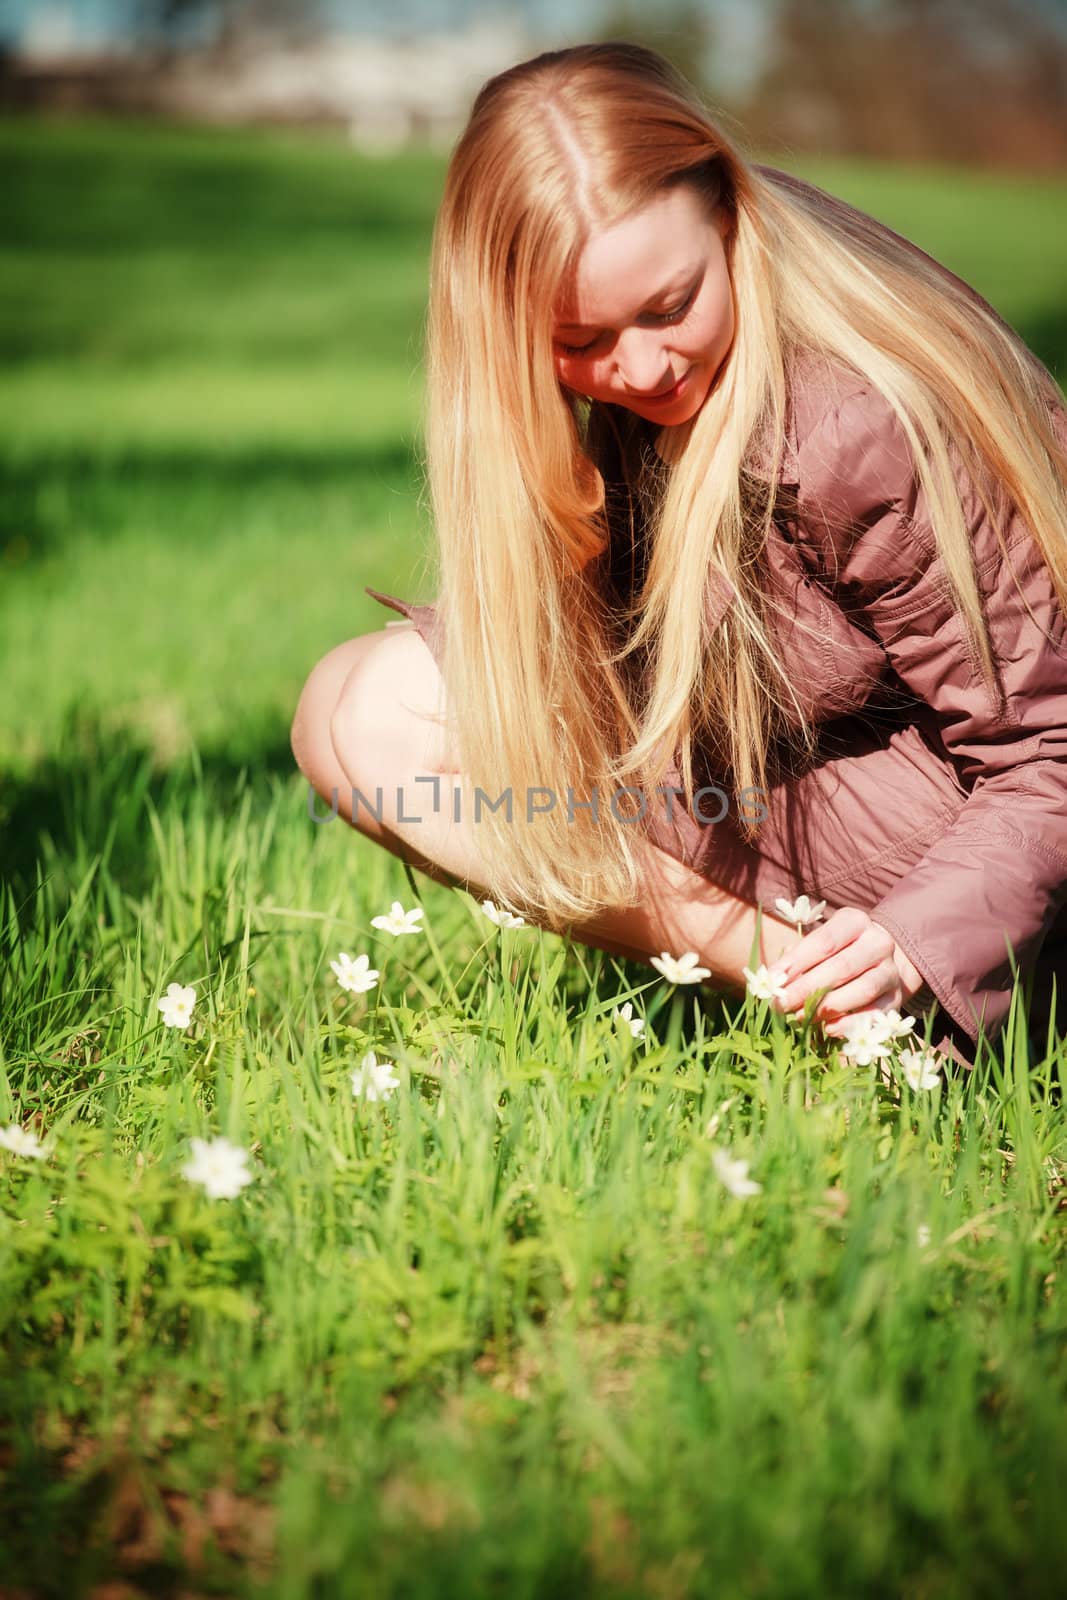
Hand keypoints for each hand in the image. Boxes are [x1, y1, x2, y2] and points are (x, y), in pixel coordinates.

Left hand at [765, 906, 924, 1031]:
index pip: (824, 941)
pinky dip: (852, 1023)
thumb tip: (773, 979)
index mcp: (855, 921)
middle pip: (842, 966)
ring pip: (863, 989)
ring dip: (829, 1006)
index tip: (772, 979)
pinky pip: (877, 1012)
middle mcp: (878, 942)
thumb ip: (798, 957)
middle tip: (781, 1004)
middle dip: (807, 988)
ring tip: (801, 1017)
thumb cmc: (838, 951)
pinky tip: (829, 1029)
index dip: (797, 961)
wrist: (881, 961)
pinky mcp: (897, 997)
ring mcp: (891, 970)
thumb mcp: (820, 944)